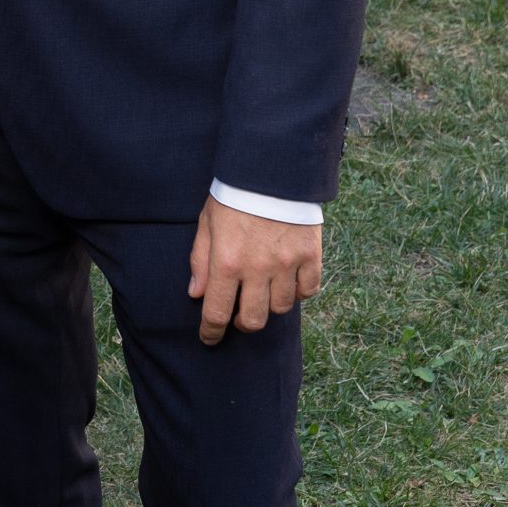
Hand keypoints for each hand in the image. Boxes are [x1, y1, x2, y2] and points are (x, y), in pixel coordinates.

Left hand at [188, 195, 321, 345]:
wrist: (271, 168)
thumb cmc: (234, 195)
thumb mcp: (207, 222)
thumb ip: (201, 259)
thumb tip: (197, 294)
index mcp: (227, 262)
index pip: (217, 312)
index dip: (211, 332)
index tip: (209, 338)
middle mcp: (258, 269)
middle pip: (253, 320)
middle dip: (243, 323)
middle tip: (239, 314)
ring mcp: (287, 264)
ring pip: (281, 308)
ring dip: (270, 305)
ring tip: (264, 290)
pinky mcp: (310, 256)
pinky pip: (308, 291)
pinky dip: (298, 292)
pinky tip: (288, 281)